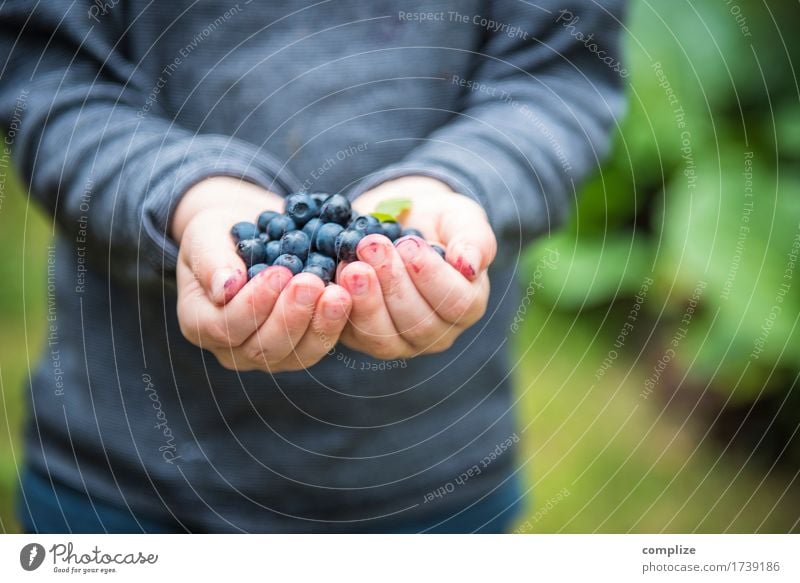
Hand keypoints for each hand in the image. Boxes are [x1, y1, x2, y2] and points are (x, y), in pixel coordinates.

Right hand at [172, 177, 351, 371]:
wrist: (254, 234)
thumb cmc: (222, 232)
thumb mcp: (206, 234)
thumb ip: (211, 259)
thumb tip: (224, 288)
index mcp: (199, 322)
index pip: (225, 326)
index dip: (253, 304)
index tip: (278, 272)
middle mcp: (232, 349)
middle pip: (263, 348)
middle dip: (291, 316)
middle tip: (312, 283)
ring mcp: (270, 354)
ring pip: (297, 354)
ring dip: (320, 324)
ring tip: (338, 293)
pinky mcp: (302, 347)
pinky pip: (320, 344)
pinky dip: (337, 323)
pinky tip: (350, 297)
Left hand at [338, 176, 495, 358]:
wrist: (398, 221)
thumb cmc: (437, 221)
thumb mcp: (461, 218)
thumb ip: (474, 239)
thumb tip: (469, 264)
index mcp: (468, 305)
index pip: (456, 304)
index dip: (431, 277)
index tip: (409, 245)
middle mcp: (437, 332)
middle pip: (418, 324)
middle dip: (393, 283)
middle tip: (372, 246)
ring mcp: (400, 341)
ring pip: (384, 337)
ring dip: (366, 300)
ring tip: (353, 264)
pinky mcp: (364, 338)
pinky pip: (353, 334)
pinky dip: (343, 306)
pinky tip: (338, 274)